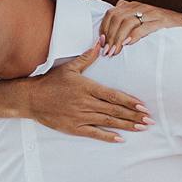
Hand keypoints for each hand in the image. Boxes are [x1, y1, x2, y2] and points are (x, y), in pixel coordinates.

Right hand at [13, 43, 152, 142]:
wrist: (31, 98)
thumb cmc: (51, 81)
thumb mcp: (69, 67)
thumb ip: (87, 57)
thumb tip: (100, 43)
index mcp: (88, 87)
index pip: (114, 95)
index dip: (130, 101)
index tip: (143, 106)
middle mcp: (87, 103)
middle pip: (115, 110)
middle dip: (134, 115)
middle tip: (150, 120)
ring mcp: (81, 116)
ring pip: (108, 122)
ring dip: (126, 125)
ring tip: (142, 128)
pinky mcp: (74, 128)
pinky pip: (94, 133)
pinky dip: (108, 137)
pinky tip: (121, 139)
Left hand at [100, 1, 181, 55]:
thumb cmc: (164, 29)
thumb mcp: (143, 24)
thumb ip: (128, 24)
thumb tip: (110, 34)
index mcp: (135, 7)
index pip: (112, 13)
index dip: (104, 28)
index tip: (101, 43)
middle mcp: (142, 7)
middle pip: (117, 17)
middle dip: (110, 35)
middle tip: (108, 52)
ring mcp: (153, 13)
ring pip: (127, 21)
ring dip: (118, 38)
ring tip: (115, 51)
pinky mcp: (163, 21)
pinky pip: (145, 26)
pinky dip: (134, 35)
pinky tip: (128, 44)